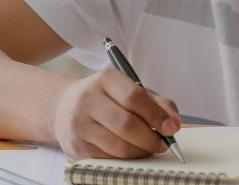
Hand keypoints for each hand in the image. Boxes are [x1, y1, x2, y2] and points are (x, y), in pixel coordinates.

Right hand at [52, 68, 180, 158]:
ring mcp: (79, 124)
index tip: (172, 128)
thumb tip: (174, 122)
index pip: (134, 97)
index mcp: (105, 79)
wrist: (65, 106)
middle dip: (151, 138)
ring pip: (118, 146)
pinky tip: (131, 151)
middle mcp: (88, 99)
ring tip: (149, 147)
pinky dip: (125, 159)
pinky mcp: (75, 147)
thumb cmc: (106, 97)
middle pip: (126, 124)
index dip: (156, 115)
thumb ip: (155, 102)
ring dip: (140, 151)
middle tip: (163, 143)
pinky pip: (108, 159)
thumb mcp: (129, 89)